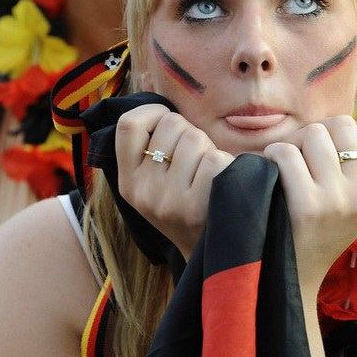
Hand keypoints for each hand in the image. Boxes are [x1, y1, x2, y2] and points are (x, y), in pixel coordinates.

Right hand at [116, 104, 233, 259]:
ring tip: (209, 175)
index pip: (129, 124)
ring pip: (196, 139)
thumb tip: (157, 100)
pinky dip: (228, 165)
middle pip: (172, 125)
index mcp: (129, 182)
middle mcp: (143, 192)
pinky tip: (223, 185)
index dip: (154, 112)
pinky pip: (215, 159)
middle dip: (191, 134)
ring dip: (210, 150)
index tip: (167, 122)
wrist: (211, 256)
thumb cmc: (189, 205)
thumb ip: (151, 148)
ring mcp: (168, 201)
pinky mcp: (196, 207)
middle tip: (196, 162)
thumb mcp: (156, 184)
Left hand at [263, 115, 356, 296]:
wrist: (293, 281)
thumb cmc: (313, 234)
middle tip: (298, 155)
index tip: (323, 151)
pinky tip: (269, 172)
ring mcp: (337, 200)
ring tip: (283, 164)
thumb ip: (352, 169)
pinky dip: (272, 155)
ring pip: (313, 134)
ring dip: (291, 143)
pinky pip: (286, 153)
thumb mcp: (349, 206)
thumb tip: (341, 124)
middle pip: (340, 125)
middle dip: (314, 133)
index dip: (340, 132)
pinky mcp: (307, 206)